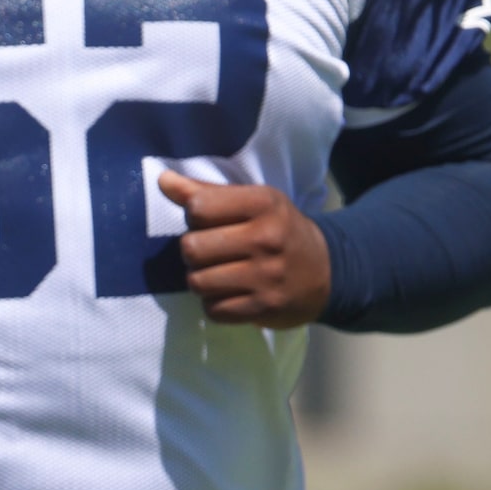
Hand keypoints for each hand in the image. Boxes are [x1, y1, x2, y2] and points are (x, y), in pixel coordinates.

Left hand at [159, 172, 331, 328]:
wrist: (328, 270)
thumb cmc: (277, 230)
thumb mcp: (252, 202)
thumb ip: (205, 192)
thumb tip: (163, 180)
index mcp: (262, 203)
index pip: (197, 208)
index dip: (195, 217)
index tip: (211, 222)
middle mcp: (267, 238)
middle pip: (191, 248)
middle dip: (194, 252)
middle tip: (212, 253)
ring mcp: (267, 275)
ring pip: (197, 282)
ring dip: (201, 280)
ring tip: (219, 274)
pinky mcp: (266, 306)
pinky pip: (213, 309)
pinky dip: (215, 304)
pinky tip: (231, 294)